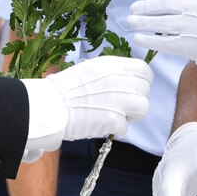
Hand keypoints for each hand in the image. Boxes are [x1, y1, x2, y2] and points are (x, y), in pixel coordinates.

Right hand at [22, 56, 151, 158]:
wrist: (50, 105)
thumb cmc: (65, 88)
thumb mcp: (91, 70)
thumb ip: (111, 74)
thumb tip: (124, 82)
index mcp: (114, 65)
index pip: (145, 70)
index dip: (141, 82)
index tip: (132, 90)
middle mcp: (120, 80)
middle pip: (146, 90)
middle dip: (136, 99)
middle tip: (122, 106)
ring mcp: (119, 100)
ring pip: (143, 108)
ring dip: (132, 115)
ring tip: (116, 117)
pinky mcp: (114, 119)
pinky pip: (125, 128)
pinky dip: (116, 130)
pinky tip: (102, 126)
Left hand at [129, 0, 196, 92]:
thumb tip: (180, 2)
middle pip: (164, 2)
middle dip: (145, 6)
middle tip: (133, 10)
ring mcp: (195, 25)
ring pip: (160, 21)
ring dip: (141, 22)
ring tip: (130, 23)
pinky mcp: (192, 45)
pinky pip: (163, 41)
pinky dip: (148, 39)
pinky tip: (140, 39)